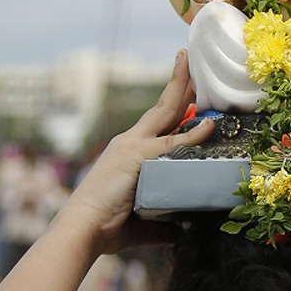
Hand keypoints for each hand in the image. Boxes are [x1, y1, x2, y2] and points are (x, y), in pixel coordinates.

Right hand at [62, 51, 212, 255]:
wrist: (83, 230)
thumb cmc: (107, 228)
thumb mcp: (142, 222)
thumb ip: (163, 224)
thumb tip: (180, 230)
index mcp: (130, 153)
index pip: (157, 122)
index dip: (173, 104)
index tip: (185, 86)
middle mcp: (130, 143)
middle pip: (162, 108)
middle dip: (177, 83)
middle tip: (188, 60)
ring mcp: (134, 147)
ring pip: (166, 114)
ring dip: (183, 91)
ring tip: (194, 69)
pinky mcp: (138, 156)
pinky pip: (173, 143)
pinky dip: (192, 134)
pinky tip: (208, 125)